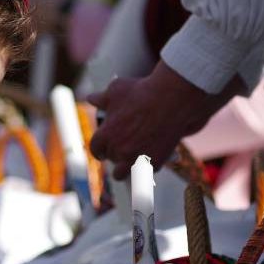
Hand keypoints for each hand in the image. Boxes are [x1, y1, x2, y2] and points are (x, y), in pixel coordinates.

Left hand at [87, 60, 228, 178]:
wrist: (171, 100)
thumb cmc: (142, 92)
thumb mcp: (117, 90)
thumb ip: (101, 98)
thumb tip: (92, 98)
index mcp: (106, 135)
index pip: (95, 149)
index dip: (99, 149)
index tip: (102, 150)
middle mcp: (118, 150)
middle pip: (111, 158)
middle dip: (115, 154)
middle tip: (122, 149)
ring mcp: (136, 159)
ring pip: (122, 174)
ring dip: (124, 170)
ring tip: (129, 165)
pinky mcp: (153, 163)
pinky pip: (146, 172)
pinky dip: (147, 166)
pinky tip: (150, 160)